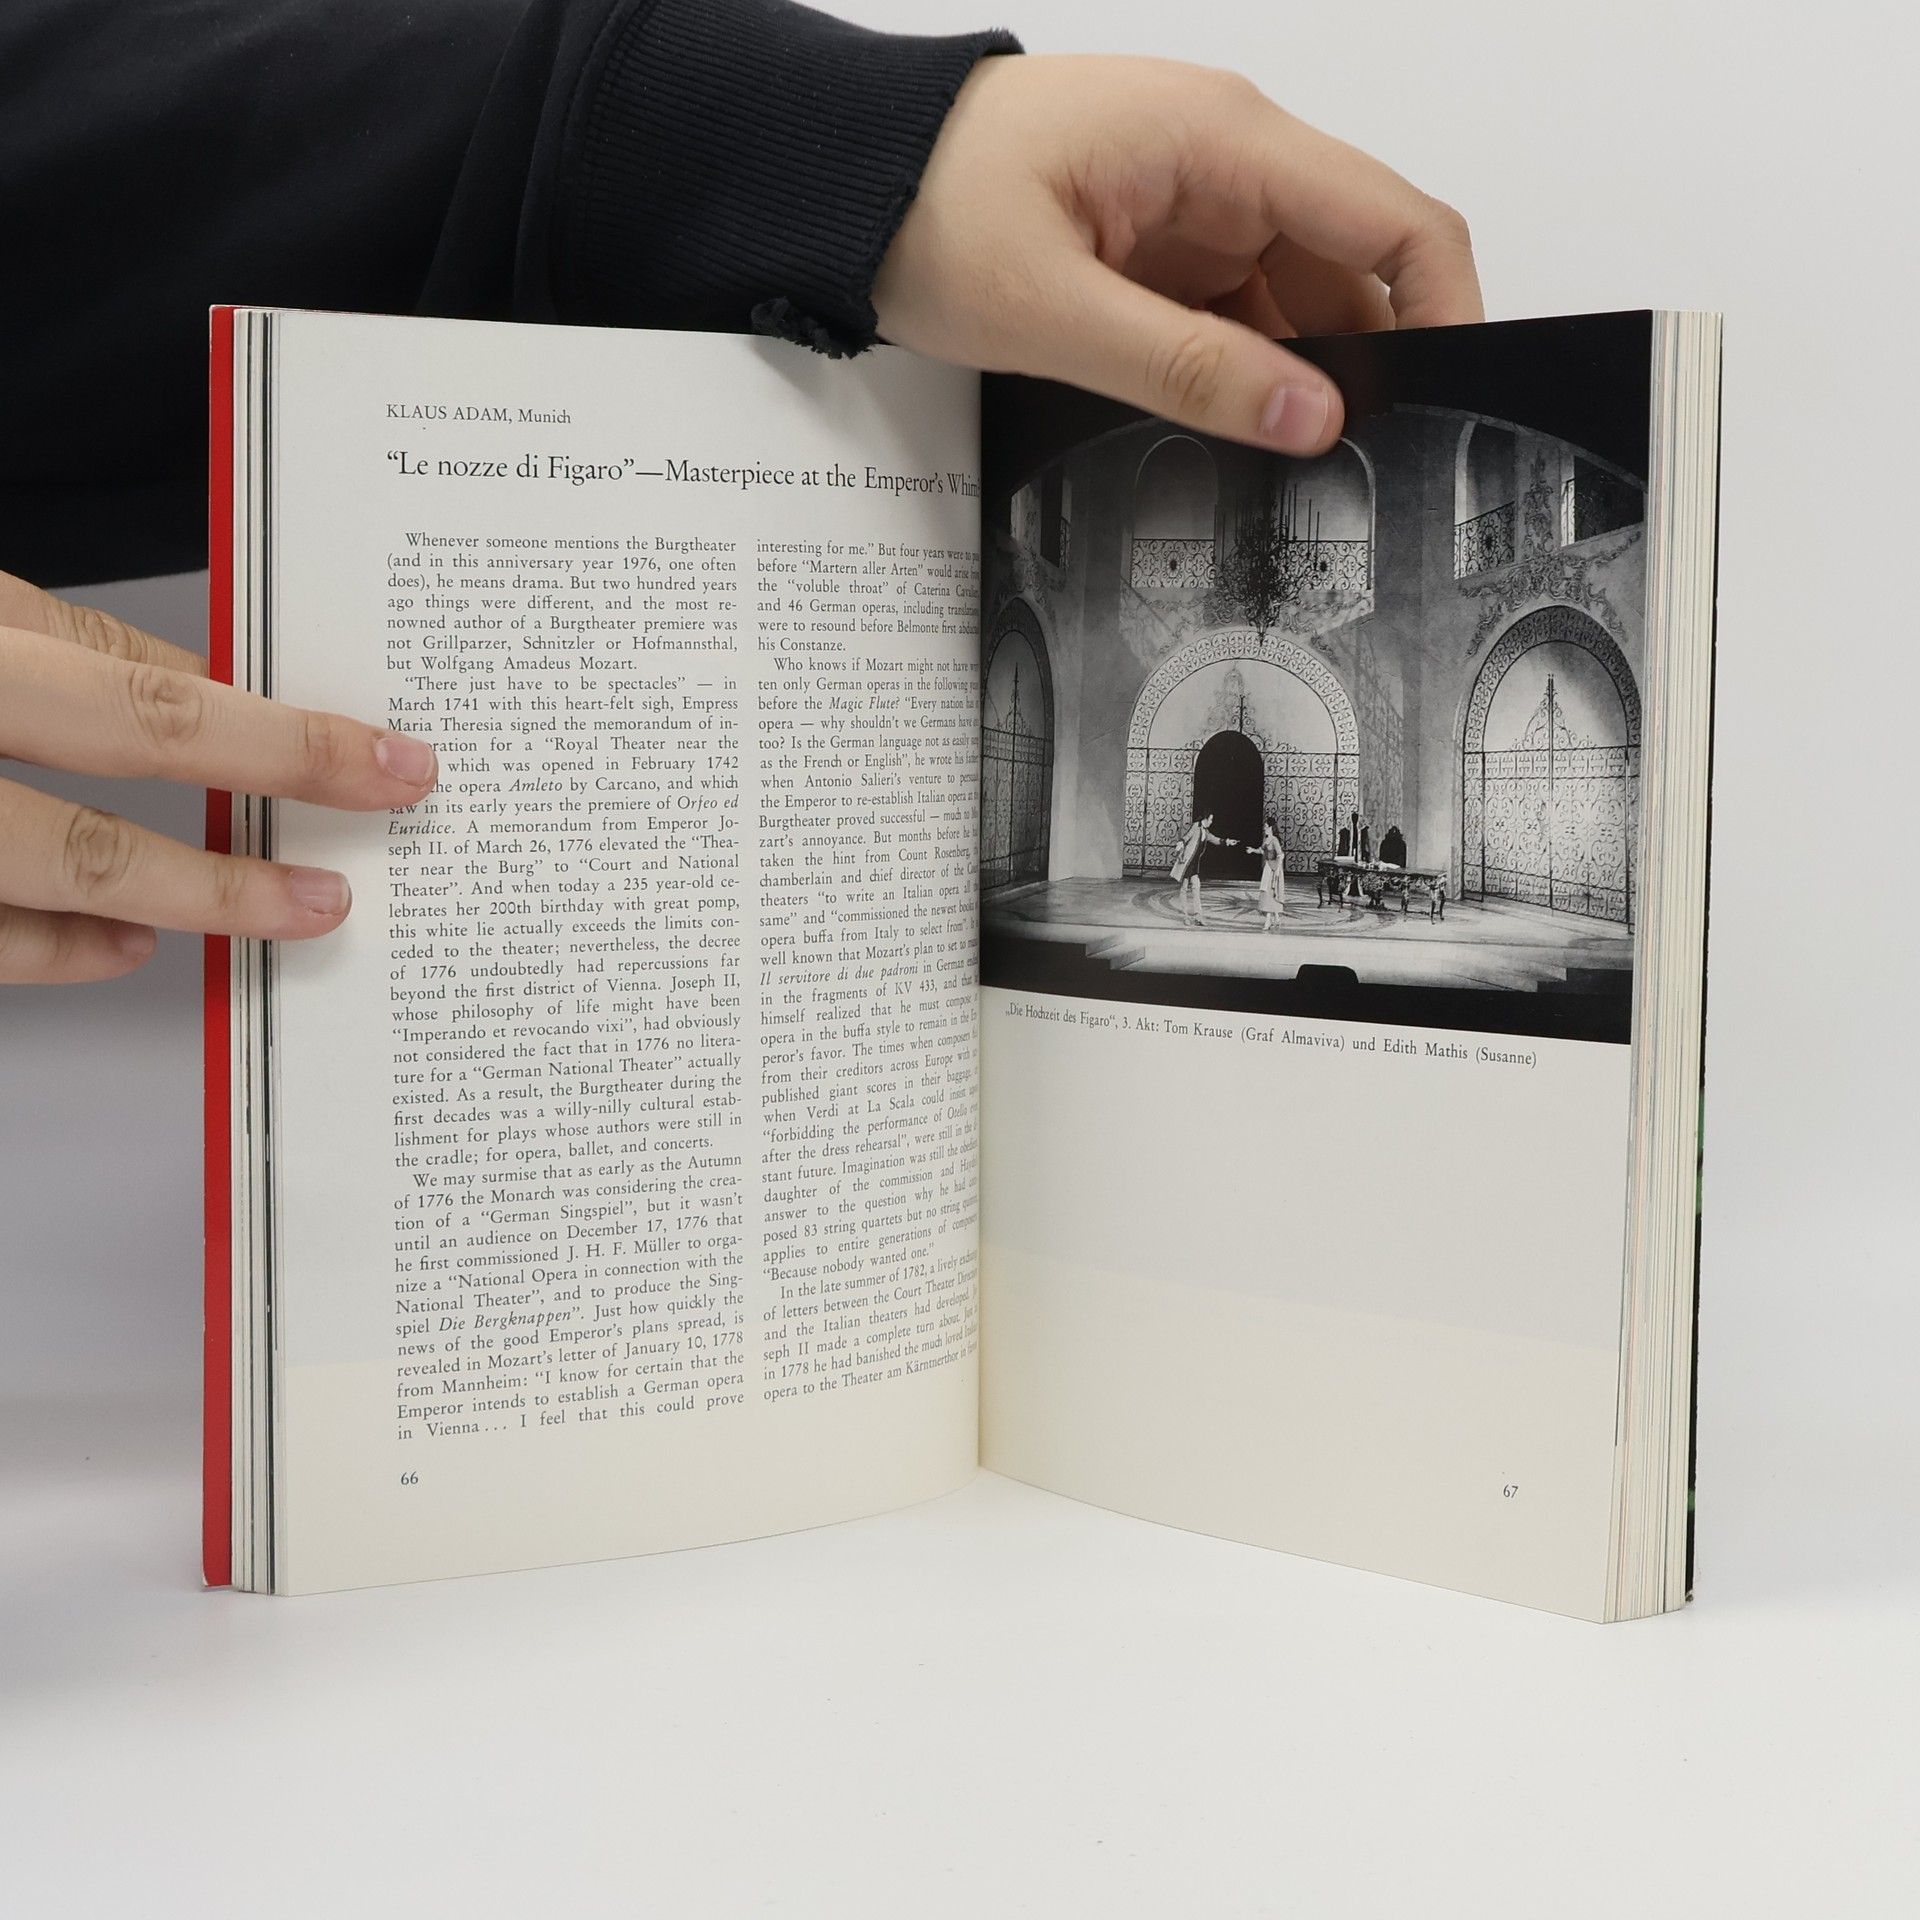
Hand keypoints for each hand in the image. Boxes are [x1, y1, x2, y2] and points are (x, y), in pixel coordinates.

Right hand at [0, 571, 437, 984]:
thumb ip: (78, 649)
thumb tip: (210, 684)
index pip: (162, 684)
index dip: (289, 732)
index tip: (387, 759)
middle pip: (144, 737)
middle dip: (287, 770)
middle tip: (388, 804)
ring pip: (82, 863)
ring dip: (210, 893)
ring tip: (306, 906)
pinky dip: (70, 947)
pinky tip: (134, 942)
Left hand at [875, 55, 1480, 452]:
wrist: (840, 179)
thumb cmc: (924, 205)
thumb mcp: (1052, 308)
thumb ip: (1186, 370)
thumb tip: (1311, 417)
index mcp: (1221, 141)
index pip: (1391, 218)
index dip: (1445, 311)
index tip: (1454, 404)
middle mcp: (1227, 160)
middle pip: (1353, 269)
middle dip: (1366, 368)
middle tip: (1353, 470)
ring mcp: (1195, 203)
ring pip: (1295, 302)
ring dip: (1295, 379)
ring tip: (1278, 463)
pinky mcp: (1161, 244)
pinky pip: (1235, 313)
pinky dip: (1240, 372)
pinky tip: (1225, 429)